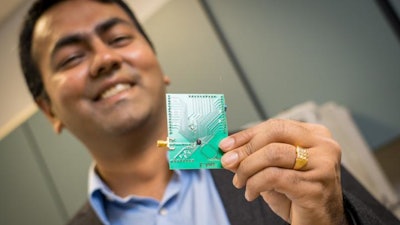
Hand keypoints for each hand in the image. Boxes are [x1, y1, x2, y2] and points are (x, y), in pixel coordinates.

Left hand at [220, 119, 346, 224]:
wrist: (321, 223)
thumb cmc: (298, 195)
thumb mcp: (273, 171)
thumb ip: (254, 158)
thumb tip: (228, 151)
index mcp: (315, 136)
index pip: (275, 126)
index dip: (247, 134)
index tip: (226, 145)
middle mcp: (323, 146)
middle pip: (275, 133)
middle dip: (246, 147)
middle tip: (228, 161)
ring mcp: (322, 166)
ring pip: (272, 154)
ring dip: (248, 168)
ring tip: (240, 182)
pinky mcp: (314, 187)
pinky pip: (273, 177)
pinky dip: (255, 184)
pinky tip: (251, 193)